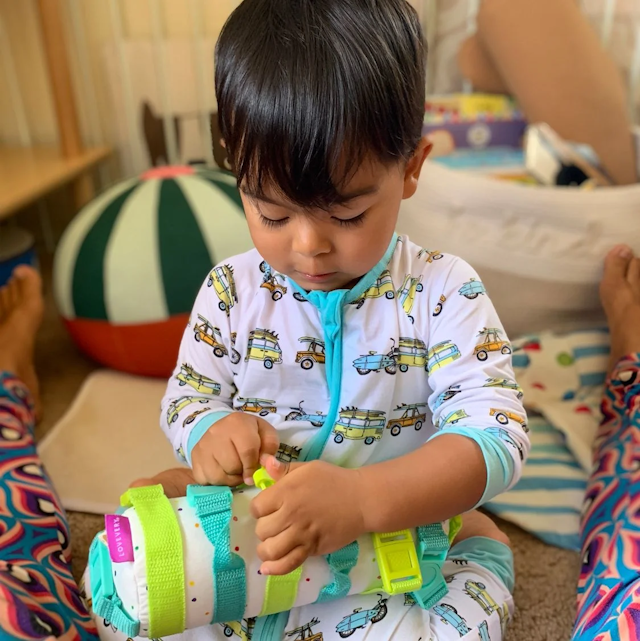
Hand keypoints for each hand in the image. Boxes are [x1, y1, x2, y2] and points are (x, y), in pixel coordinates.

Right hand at [191, 413, 278, 485]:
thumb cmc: (249, 433)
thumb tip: (265, 464)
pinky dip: (216, 481)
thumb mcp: (265, 433)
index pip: (247, 451)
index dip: (253, 466)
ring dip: (229, 478)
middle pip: (232, 466)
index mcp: (237, 422)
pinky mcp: (194, 458)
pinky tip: (222, 471)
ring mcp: (202, 445)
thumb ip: (270, 447)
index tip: (254, 472)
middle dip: (241, 472)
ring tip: (234, 470)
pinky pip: (205, 480)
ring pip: (218, 476)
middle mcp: (216, 432)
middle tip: (243, 468)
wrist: (224, 428)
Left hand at [251, 455, 366, 575]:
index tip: (267, 508)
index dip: (259, 509)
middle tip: (274, 524)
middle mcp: (291, 514)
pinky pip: (288, 564)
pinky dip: (274, 569)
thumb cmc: (333, 480)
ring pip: (270, 550)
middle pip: (261, 530)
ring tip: (271, 544)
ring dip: (266, 549)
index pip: (256, 507)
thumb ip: (284, 469)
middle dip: (264, 528)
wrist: (361, 499)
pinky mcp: (312, 549)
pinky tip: (267, 568)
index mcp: (286, 491)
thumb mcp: (307, 468)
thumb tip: (266, 463)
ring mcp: (301, 534)